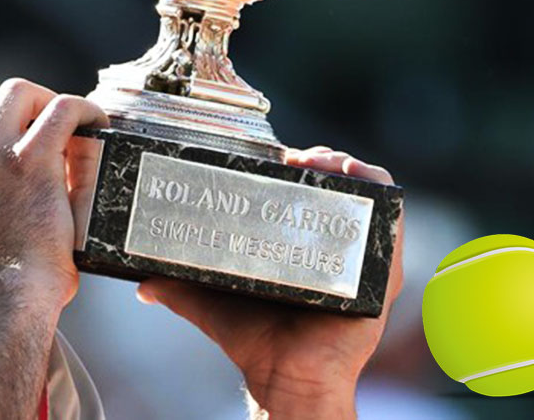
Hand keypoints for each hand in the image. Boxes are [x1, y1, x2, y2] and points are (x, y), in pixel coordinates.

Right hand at [0, 79, 107, 306]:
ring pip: (21, 92)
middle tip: (49, 124)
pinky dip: (83, 109)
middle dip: (24, 104)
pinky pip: (62, 109)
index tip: (22, 127)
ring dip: (48, 101)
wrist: (3, 302)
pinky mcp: (30, 159)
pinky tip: (95, 122)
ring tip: (71, 121)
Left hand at [136, 147, 403, 416]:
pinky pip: (392, 225)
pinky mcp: (382, 274)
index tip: (278, 156)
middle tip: (297, 157)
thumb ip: (176, 286)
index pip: (307, 192)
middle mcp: (335, 249)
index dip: (299, 166)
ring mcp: (361, 259)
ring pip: (366, 197)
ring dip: (349, 168)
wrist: (283, 377)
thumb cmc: (253, 340)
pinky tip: (357, 177)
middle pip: (338, 187)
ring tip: (322, 160)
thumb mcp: (209, 299)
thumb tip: (141, 282)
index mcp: (302, 247)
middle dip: (322, 160)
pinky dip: (381, 194)